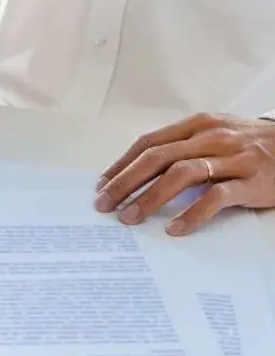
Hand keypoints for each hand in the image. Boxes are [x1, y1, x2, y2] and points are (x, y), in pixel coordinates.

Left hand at [95, 113, 274, 235]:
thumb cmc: (250, 145)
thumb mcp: (215, 136)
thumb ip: (182, 149)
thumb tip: (137, 173)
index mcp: (198, 125)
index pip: (149, 143)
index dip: (122, 165)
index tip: (101, 186)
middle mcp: (212, 137)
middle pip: (158, 158)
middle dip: (125, 182)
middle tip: (104, 204)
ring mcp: (234, 158)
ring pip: (182, 175)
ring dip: (150, 197)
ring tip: (129, 218)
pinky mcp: (253, 181)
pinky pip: (216, 197)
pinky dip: (192, 214)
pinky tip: (174, 229)